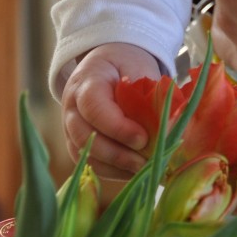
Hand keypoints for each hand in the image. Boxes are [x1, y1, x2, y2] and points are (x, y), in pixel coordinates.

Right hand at [61, 43, 160, 178]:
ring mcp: (69, 125)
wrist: (109, 65)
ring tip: (143, 169)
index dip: (117, 127)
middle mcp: (72, 105)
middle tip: (145, 161)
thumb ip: (148, 96)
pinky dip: (112, 171)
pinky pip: (89, 162)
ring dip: (114, 166)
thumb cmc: (127, 66)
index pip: (93, 107)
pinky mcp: (75, 142)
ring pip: (84, 153)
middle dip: (116, 153)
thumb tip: (166, 129)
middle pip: (84, 135)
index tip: (143, 138)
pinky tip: (134, 171)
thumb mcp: (140, 69)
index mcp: (87, 80)